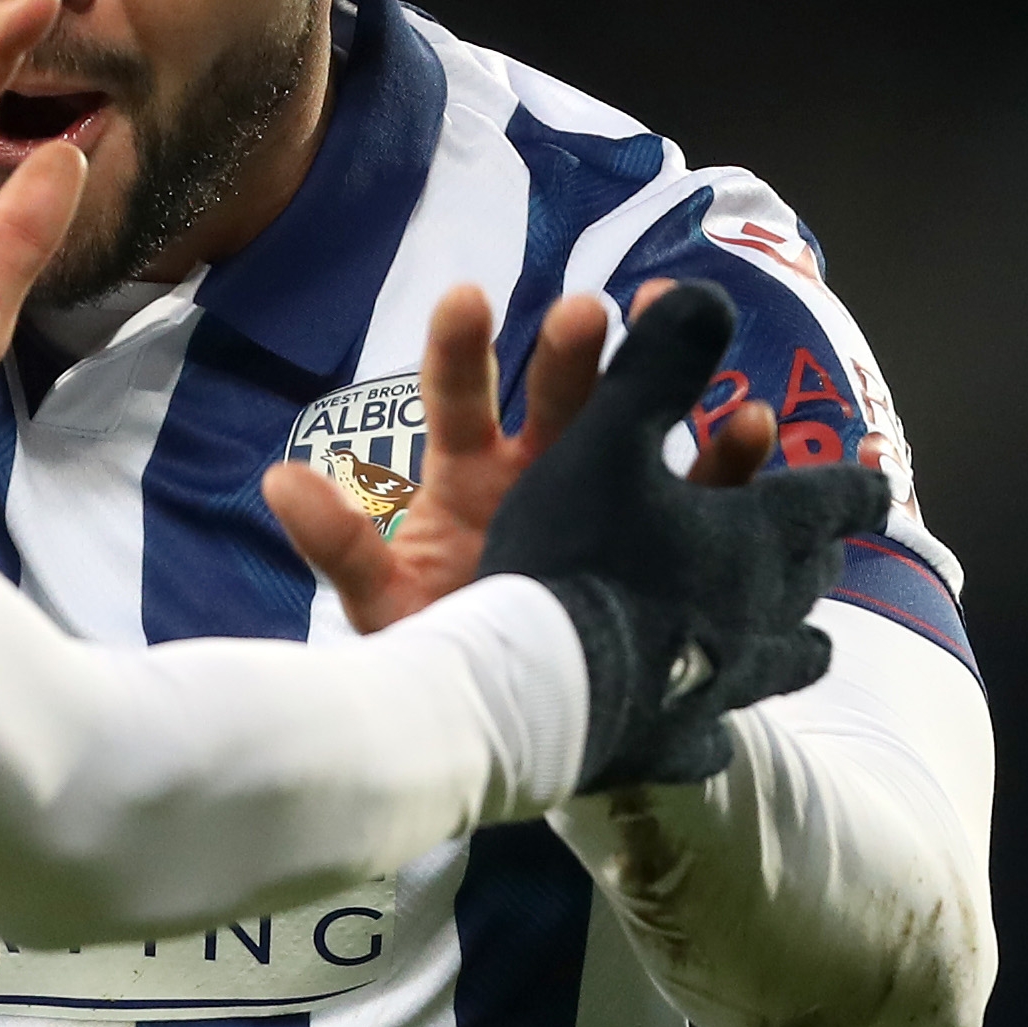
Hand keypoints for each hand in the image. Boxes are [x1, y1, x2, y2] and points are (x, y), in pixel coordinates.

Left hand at [267, 283, 778, 634]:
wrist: (522, 728)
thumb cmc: (447, 657)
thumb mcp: (391, 611)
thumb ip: (342, 549)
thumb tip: (276, 479)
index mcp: (469, 480)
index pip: (458, 400)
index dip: (459, 350)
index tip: (467, 297)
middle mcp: (543, 472)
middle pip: (557, 394)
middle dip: (572, 350)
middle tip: (586, 311)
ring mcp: (611, 501)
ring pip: (639, 421)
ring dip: (662, 376)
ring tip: (679, 330)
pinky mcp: (669, 541)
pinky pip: (706, 492)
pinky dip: (730, 458)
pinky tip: (751, 425)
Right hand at [472, 282, 881, 791]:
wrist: (536, 683)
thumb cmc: (579, 550)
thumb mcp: (609, 437)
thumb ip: (659, 363)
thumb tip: (707, 291)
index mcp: (756, 536)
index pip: (830, 503)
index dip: (854, 488)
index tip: (876, 485)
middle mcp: (761, 614)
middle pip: (808, 581)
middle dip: (818, 560)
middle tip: (827, 555)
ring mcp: (726, 686)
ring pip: (782, 660)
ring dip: (792, 642)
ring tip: (803, 644)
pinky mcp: (678, 746)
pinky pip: (712, 735)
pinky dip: (716, 723)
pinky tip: (710, 730)